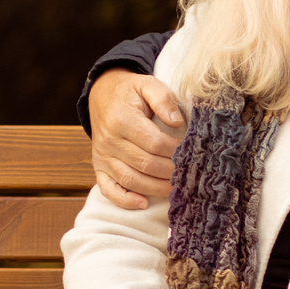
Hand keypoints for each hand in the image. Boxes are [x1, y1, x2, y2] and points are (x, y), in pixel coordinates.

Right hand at [90, 71, 185, 210]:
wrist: (103, 95)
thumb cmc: (131, 92)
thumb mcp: (147, 84)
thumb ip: (163, 99)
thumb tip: (177, 121)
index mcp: (121, 119)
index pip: (153, 142)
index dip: (174, 150)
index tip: (190, 153)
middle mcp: (109, 140)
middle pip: (144, 164)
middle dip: (170, 171)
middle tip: (189, 174)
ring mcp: (102, 156)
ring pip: (130, 179)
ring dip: (155, 188)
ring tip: (176, 188)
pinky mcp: (99, 167)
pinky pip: (108, 189)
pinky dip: (125, 200)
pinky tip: (143, 203)